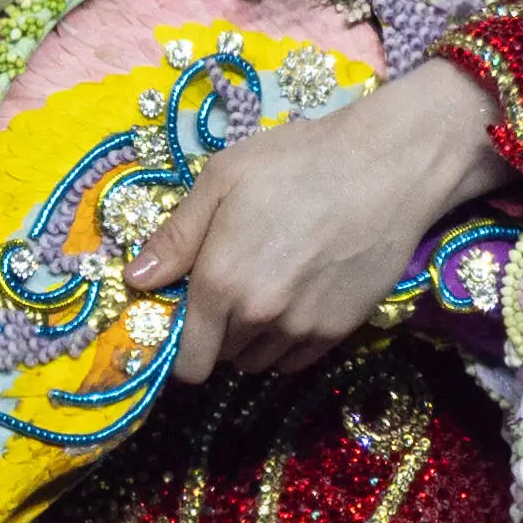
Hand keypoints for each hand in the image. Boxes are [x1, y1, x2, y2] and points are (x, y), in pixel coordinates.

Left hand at [124, 57, 497, 377]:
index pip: (188, 362)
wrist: (387, 168)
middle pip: (221, 358)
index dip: (181, 347)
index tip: (187, 316)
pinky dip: (287, 340)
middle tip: (232, 281)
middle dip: (216, 331)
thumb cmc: (298, 161)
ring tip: (267, 284)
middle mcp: (258, 317)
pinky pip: (297, 359)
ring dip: (252, 338)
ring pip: (259, 361)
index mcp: (220, 282)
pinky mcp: (339, 331)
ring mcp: (302, 329)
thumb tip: (135, 281)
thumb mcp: (224, 178)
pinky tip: (296, 295)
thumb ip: (176, 236)